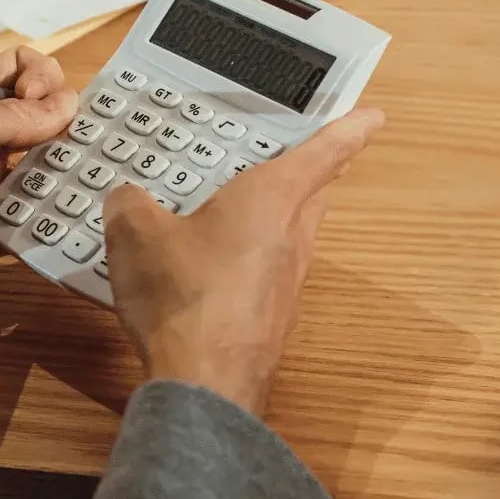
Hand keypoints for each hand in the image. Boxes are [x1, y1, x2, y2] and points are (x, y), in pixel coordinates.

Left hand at [0, 47, 76, 289]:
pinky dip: (48, 226)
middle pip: (38, 123)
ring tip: (90, 189)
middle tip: (91, 148)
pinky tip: (69, 226)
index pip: (18, 70)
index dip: (42, 79)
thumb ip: (6, 118)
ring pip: (39, 175)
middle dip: (68, 131)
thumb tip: (66, 105)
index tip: (43, 104)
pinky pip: (25, 226)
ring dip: (64, 179)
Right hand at [102, 108, 384, 413]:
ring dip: (274, 217)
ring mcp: (287, 281)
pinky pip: (267, 271)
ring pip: (292, 234)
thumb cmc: (182, 297)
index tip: (373, 116)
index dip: (348, 129)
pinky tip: (210, 267)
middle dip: (308, 173)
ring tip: (235, 208)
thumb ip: (130, 202)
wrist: (203, 383)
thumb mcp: (135, 233)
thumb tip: (126, 197)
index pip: (322, 153)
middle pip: (313, 194)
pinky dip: (248, 258)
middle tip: (294, 157)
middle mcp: (291, 236)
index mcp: (270, 199)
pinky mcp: (271, 316)